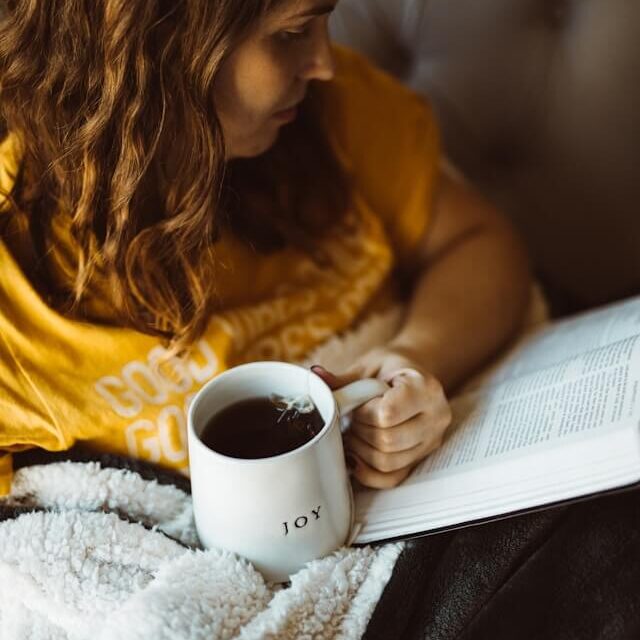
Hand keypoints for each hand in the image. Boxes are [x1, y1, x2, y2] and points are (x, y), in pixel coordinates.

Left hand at [311, 348, 451, 488]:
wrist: (412, 376)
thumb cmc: (391, 368)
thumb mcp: (369, 366)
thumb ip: (345, 379)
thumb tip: (317, 377)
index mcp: (425, 388)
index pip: (388, 413)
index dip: (363, 412)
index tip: (358, 403)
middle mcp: (436, 417)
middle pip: (387, 440)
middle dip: (360, 431)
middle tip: (352, 418)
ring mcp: (431, 441)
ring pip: (387, 462)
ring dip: (361, 450)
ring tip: (354, 431)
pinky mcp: (421, 459)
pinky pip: (391, 478)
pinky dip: (368, 471)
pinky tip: (357, 453)